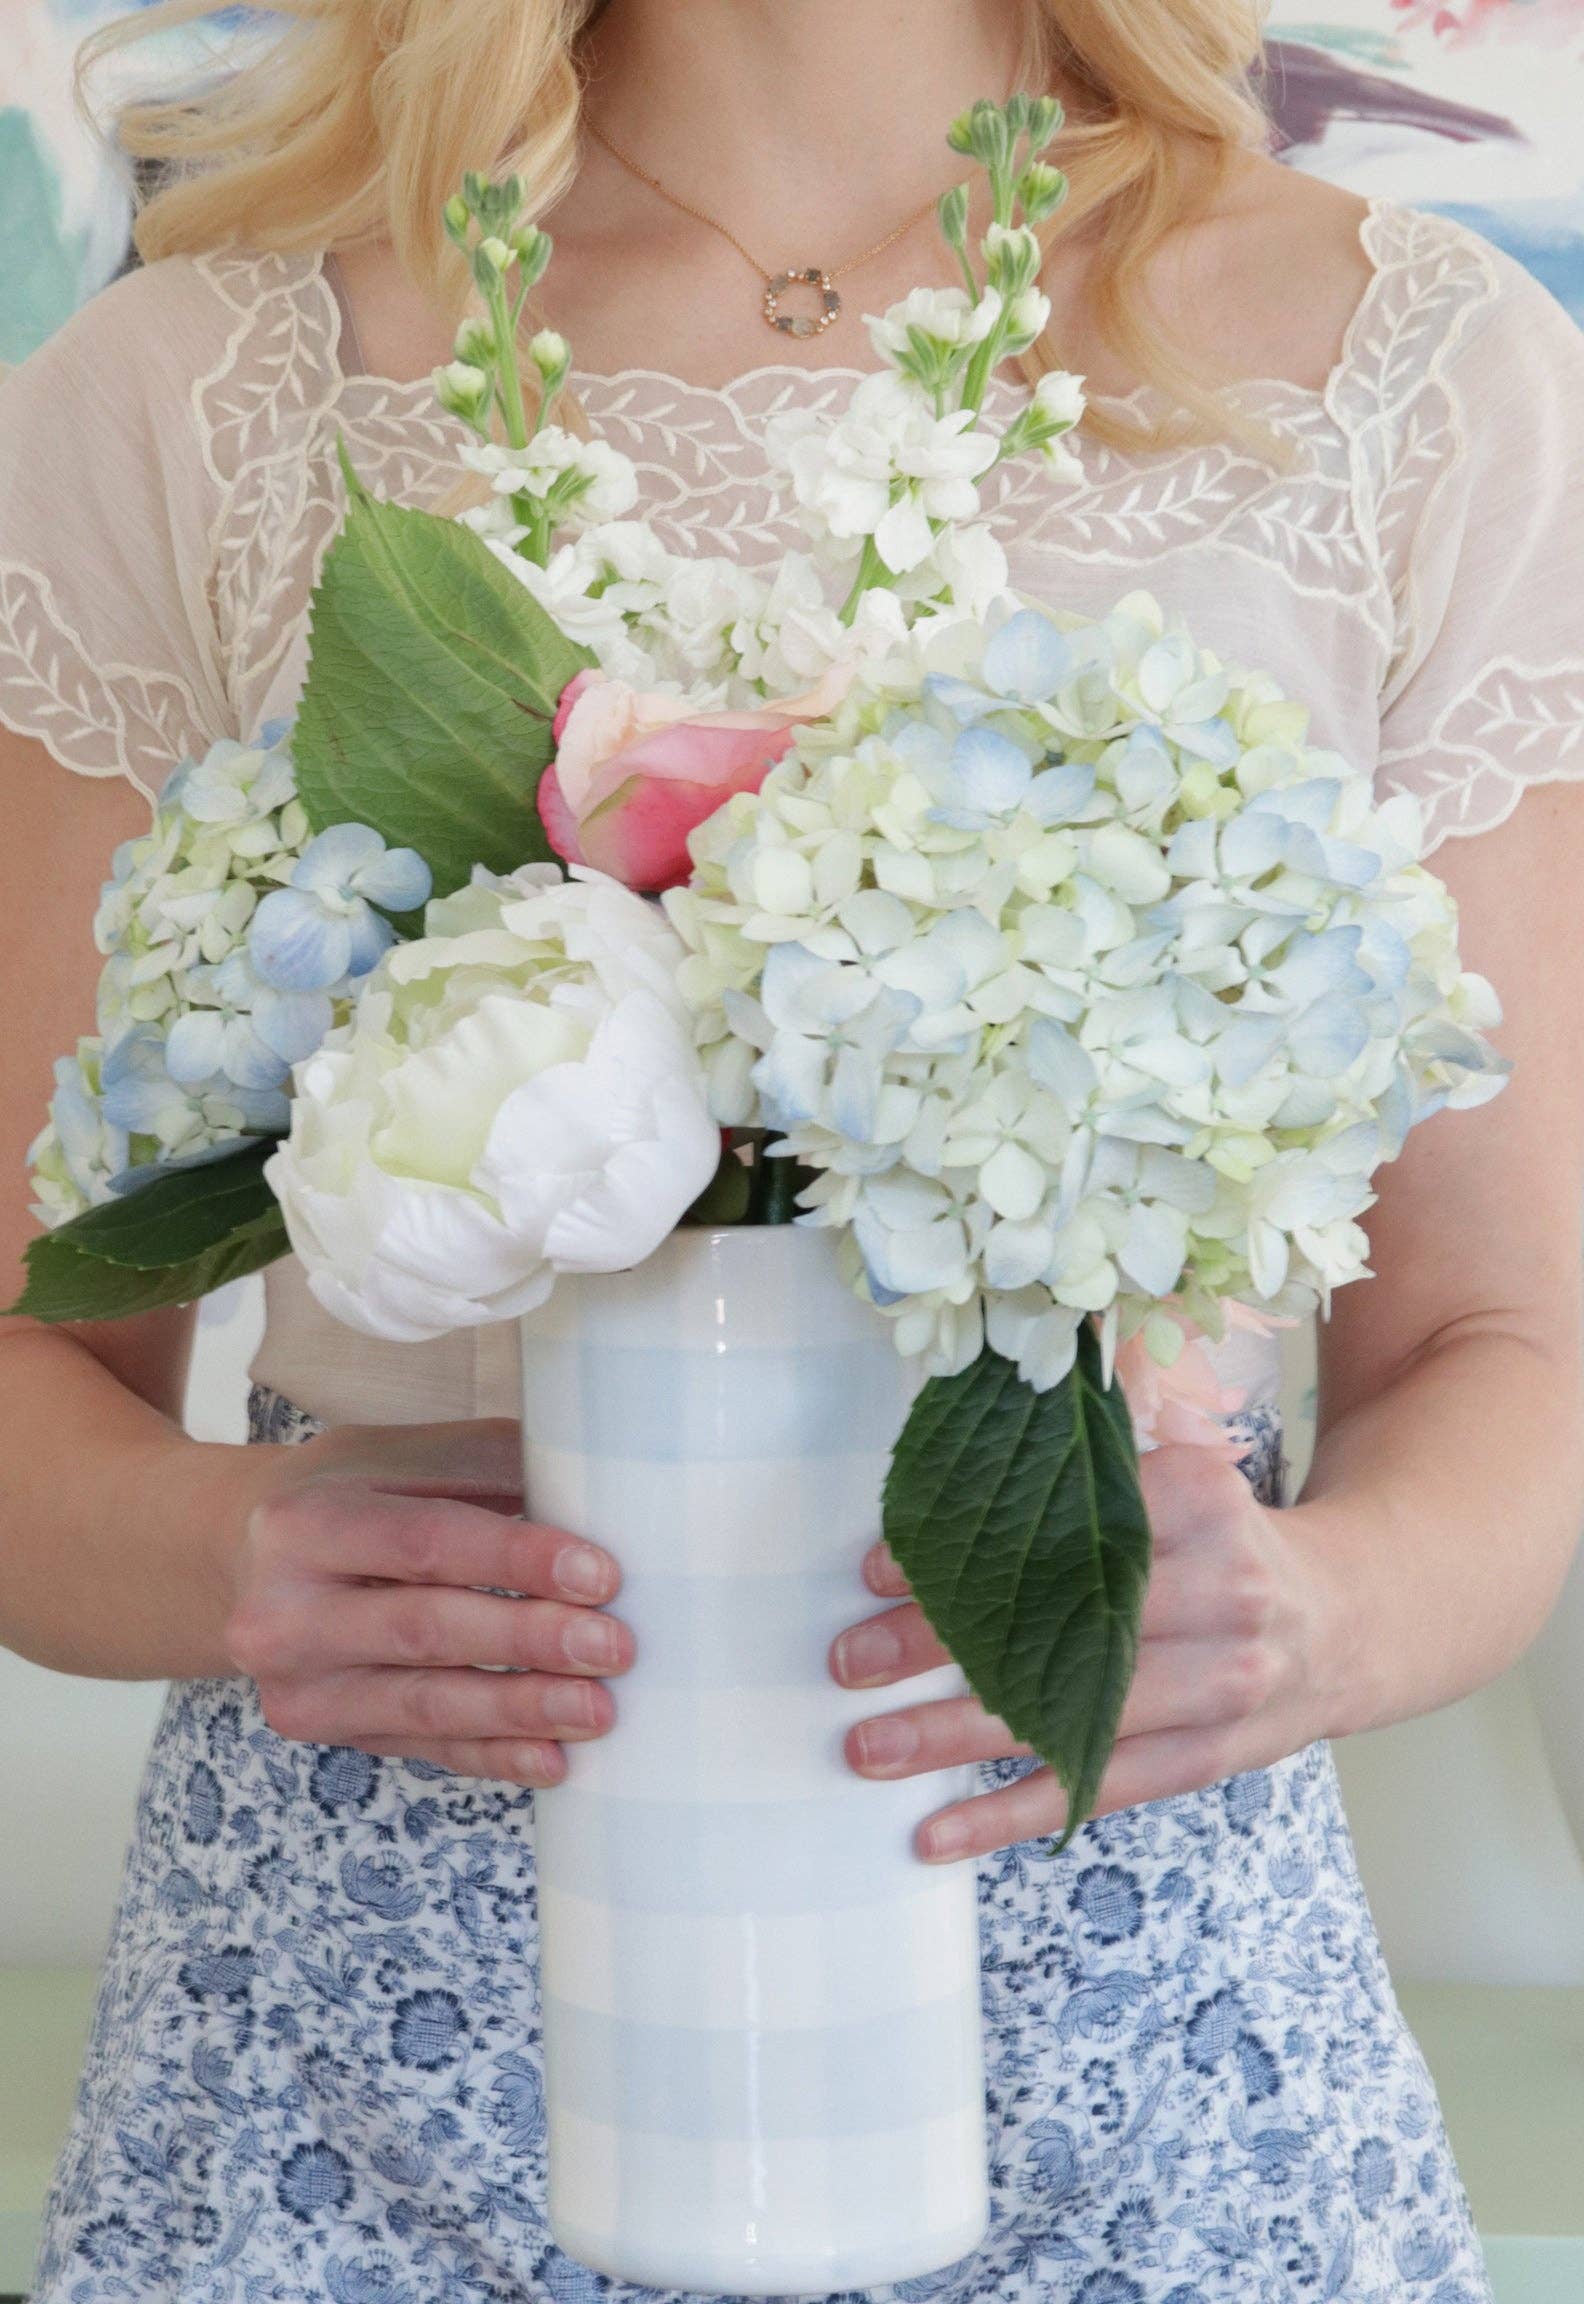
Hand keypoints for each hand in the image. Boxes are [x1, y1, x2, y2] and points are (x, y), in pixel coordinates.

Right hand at [224, 1419, 632, 1786]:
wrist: (243, 1559)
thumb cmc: (349, 1495)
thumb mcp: (400, 1456)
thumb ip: (489, 1466)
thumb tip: (600, 1485)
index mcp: (305, 1522)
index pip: (425, 1542)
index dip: (517, 1559)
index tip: (600, 1573)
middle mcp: (283, 1613)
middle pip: (425, 1630)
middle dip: (529, 1641)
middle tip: (614, 1647)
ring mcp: (297, 1686)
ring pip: (424, 1705)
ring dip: (521, 1710)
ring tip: (598, 1709)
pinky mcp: (324, 1733)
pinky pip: (423, 1750)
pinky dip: (494, 1757)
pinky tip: (554, 1758)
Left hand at [831, 1445, 1344, 1860]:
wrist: (1347, 1620)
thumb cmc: (1224, 1540)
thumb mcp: (1177, 1478)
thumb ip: (1084, 1477)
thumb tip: (939, 1496)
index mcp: (1201, 1498)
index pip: (1066, 1524)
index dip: (967, 1550)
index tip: (877, 1569)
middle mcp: (1221, 1592)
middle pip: (1060, 1624)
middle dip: (939, 1650)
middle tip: (848, 1662)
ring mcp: (1223, 1685)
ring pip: (1070, 1717)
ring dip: (955, 1739)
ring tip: (867, 1748)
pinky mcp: (1212, 1758)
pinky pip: (1099, 1792)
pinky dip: (1011, 1818)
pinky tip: (936, 1834)